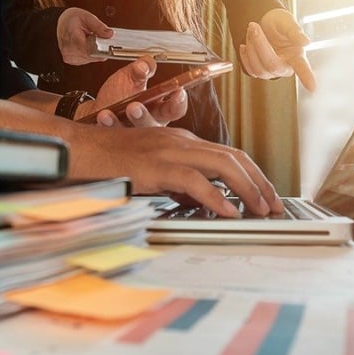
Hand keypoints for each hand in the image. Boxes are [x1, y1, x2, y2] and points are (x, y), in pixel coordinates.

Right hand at [56, 7, 113, 64]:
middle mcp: (69, 51)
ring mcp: (69, 57)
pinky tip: (87, 45)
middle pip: (93, 55)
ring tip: (90, 40)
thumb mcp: (86, 17)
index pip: (91, 50)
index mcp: (72, 38)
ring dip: (95, 51)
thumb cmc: (71, 19)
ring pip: (91, 59)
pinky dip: (90, 53)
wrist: (61, 24)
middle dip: (99, 48)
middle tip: (97, 37)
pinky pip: (87, 60)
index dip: (102, 48)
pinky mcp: (72, 61)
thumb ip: (99, 26)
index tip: (108, 43)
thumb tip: (109, 34)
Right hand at [67, 125, 283, 217]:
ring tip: (259, 210)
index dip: (253, 174)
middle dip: (260, 182)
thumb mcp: (153, 170)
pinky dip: (217, 197)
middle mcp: (181, 141)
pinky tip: (228, 213)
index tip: (266, 196)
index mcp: (182, 141)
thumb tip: (202, 201)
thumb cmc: (111, 162)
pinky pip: (195, 181)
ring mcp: (170, 151)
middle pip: (234, 156)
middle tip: (274, 206)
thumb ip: (179, 183)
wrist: (79, 150)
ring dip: (247, 188)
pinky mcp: (156, 166)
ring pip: (222, 164)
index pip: (229, 154)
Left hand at [74, 56, 187, 126]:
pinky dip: (109, 124)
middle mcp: (148, 123)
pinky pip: (114, 135)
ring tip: (125, 108)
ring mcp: (132, 134)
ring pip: (136, 134)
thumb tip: (144, 65)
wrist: (96, 108)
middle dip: (146, 116)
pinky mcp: (116, 139)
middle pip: (155, 125)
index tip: (178, 91)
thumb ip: (141, 68)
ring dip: (130, 121)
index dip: (179, 102)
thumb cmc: (118, 94)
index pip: (175, 109)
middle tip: (136, 105)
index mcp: (159, 109)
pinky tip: (104, 115)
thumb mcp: (131, 76)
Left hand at [239, 8, 316, 91]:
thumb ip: (295, 32)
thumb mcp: (287, 22)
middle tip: (253, 26)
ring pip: (259, 69)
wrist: (265, 24)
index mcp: (296, 56)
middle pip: (272, 65)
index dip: (307, 77)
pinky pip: (250, 70)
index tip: (313, 88)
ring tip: (251, 29)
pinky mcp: (259, 71)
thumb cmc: (280, 23)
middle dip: (260, 44)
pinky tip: (245, 45)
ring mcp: (271, 71)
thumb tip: (306, 42)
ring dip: (251, 47)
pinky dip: (245, 56)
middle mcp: (286, 67)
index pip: (302, 67)